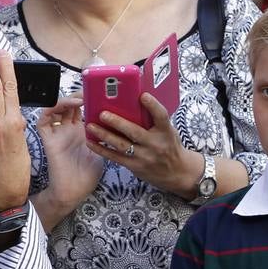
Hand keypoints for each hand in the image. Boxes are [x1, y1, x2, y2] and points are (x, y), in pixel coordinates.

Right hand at [33, 96, 103, 230]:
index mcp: (81, 131)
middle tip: (89, 91)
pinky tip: (63, 107)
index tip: (99, 92)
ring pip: (55, 109)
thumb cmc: (88, 174)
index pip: (82, 109)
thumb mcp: (103, 150)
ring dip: (65, 100)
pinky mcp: (48, 140)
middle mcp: (68, 130)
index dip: (87, 98)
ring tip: (78, 99)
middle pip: (69, 105)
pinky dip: (50, 110)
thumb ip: (106, 135)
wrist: (74, 191)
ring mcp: (57, 133)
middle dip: (78, 95)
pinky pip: (42, 121)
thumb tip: (121, 120)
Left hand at [85, 93, 200, 195]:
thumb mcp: (167, 131)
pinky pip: (115, 158)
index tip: (142, 95)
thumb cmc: (169, 146)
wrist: (177, 172)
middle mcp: (155, 144)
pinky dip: (102, 150)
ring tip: (90, 126)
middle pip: (135, 132)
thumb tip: (134, 101)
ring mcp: (144, 157)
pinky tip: (91, 142)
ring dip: (104, 135)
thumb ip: (153, 120)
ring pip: (121, 145)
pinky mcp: (135, 166)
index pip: (161, 116)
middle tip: (102, 113)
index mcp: (165, 132)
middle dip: (117, 123)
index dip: (153, 105)